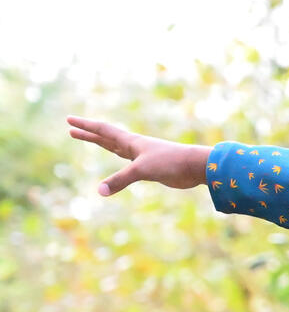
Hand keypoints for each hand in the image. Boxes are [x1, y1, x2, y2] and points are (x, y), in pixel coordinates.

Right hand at [67, 115, 208, 194]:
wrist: (195, 166)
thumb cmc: (170, 163)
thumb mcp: (141, 170)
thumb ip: (119, 180)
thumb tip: (100, 191)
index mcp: (131, 142)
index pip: (103, 130)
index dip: (85, 126)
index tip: (69, 120)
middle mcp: (135, 147)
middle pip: (107, 138)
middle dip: (89, 134)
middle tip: (72, 130)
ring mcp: (143, 156)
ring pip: (117, 148)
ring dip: (102, 144)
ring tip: (91, 139)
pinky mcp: (151, 168)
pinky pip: (129, 163)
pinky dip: (120, 161)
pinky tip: (121, 160)